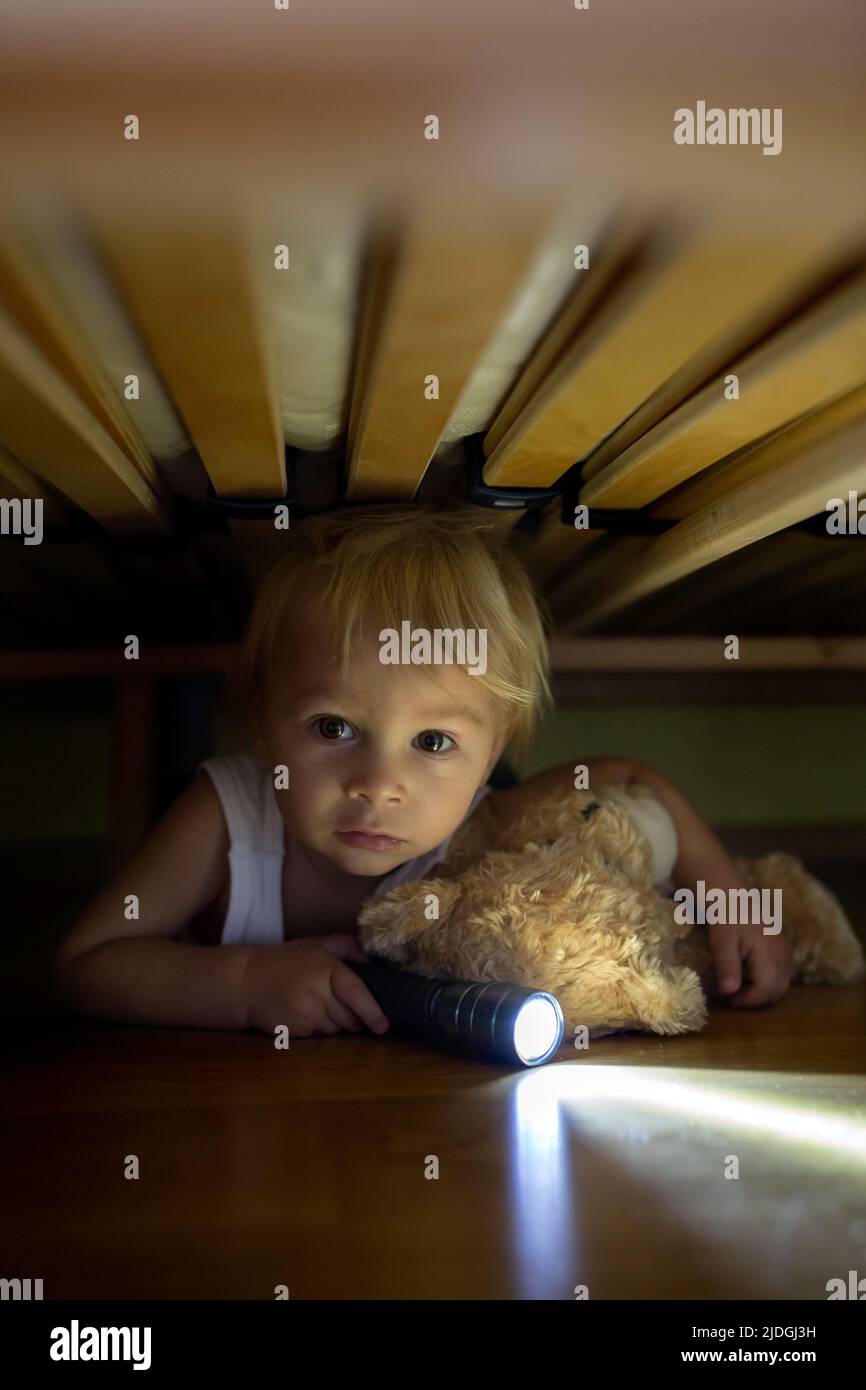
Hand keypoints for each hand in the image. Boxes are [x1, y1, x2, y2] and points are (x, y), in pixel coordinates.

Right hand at [241, 934, 389, 1036]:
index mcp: (326, 969)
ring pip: (337, 1029)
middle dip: (356, 1017)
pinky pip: (320, 1035)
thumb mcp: (315, 944)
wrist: (245, 983)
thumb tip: (373, 960)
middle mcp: (317, 994)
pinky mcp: (296, 1032)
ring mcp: (305, 1015)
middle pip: (351, 1018)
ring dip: (337, 1022)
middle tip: (344, 1003)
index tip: (383, 1025)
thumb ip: (347, 946)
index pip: (356, 994)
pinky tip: (306, 1013)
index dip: (373, 1012)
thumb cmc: (284, 961)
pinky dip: (320, 1028)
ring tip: (319, 1004)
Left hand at [707, 919, 793, 1007]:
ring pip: (783, 983)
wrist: (732, 896)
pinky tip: (750, 975)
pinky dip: (769, 981)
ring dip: (764, 992)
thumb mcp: (721, 942)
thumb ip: (726, 967)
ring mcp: (785, 950)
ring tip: (740, 987)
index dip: (750, 1000)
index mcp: (769, 953)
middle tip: (734, 997)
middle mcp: (782, 953)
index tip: (729, 1000)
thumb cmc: (725, 918)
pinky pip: (783, 973)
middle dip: (757, 999)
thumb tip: (728, 994)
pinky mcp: (783, 948)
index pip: (768, 989)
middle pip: (778, 990)